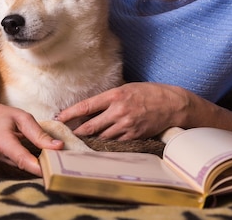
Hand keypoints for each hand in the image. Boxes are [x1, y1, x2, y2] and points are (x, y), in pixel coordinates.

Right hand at [0, 43, 62, 176]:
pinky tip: (45, 158)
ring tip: (57, 160)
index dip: (37, 167)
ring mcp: (0, 160)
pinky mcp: (3, 160)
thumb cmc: (1, 114)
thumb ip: (38, 133)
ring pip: (23, 166)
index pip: (22, 158)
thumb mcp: (21, 117)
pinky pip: (19, 163)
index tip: (52, 171)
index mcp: (2, 141)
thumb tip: (57, 146)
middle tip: (63, 165)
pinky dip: (32, 162)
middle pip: (24, 165)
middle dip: (43, 167)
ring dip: (39, 165)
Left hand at [56, 83, 191, 139]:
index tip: (58, 118)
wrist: (173, 104)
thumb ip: (110, 97)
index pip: (87, 106)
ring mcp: (126, 125)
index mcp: (116, 95)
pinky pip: (114, 142)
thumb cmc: (149, 93)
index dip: (70, 113)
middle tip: (65, 135)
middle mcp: (119, 111)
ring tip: (79, 141)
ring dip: (90, 139)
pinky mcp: (134, 136)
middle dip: (76, 132)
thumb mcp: (128, 88)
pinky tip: (99, 144)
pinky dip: (105, 143)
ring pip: (101, 137)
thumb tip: (92, 106)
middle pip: (90, 126)